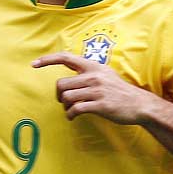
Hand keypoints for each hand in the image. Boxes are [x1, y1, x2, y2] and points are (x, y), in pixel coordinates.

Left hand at [32, 52, 157, 122]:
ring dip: (65, 106)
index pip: (65, 57)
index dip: (47, 60)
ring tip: (71, 110)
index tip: (33, 64)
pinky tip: (73, 117)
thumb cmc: (118, 90)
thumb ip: (88, 71)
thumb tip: (71, 74)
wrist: (139, 104)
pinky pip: (76, 109)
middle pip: (61, 84)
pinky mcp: (100, 105)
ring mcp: (97, 90)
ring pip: (67, 97)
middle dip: (59, 95)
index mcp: (93, 66)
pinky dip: (70, 115)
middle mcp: (93, 76)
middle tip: (64, 101)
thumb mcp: (105, 74)